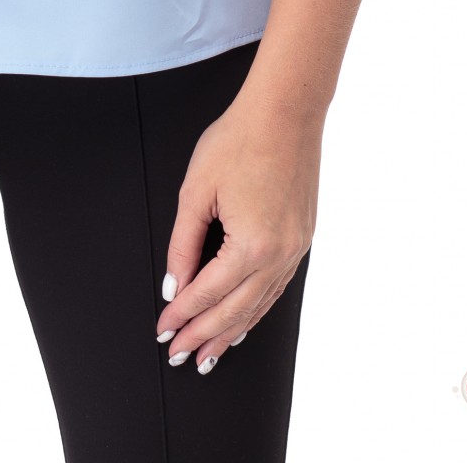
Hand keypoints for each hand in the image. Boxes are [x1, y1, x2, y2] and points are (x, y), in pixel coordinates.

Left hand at [154, 94, 319, 372]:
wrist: (286, 111)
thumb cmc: (239, 140)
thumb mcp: (197, 191)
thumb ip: (183, 243)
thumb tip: (174, 284)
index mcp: (252, 245)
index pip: (208, 294)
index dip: (182, 316)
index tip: (163, 331)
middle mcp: (280, 255)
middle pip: (235, 310)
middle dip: (204, 335)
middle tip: (180, 354)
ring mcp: (296, 249)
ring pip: (259, 306)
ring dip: (231, 331)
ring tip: (208, 354)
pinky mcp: (302, 239)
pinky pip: (276, 288)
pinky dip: (256, 309)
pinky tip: (243, 321)